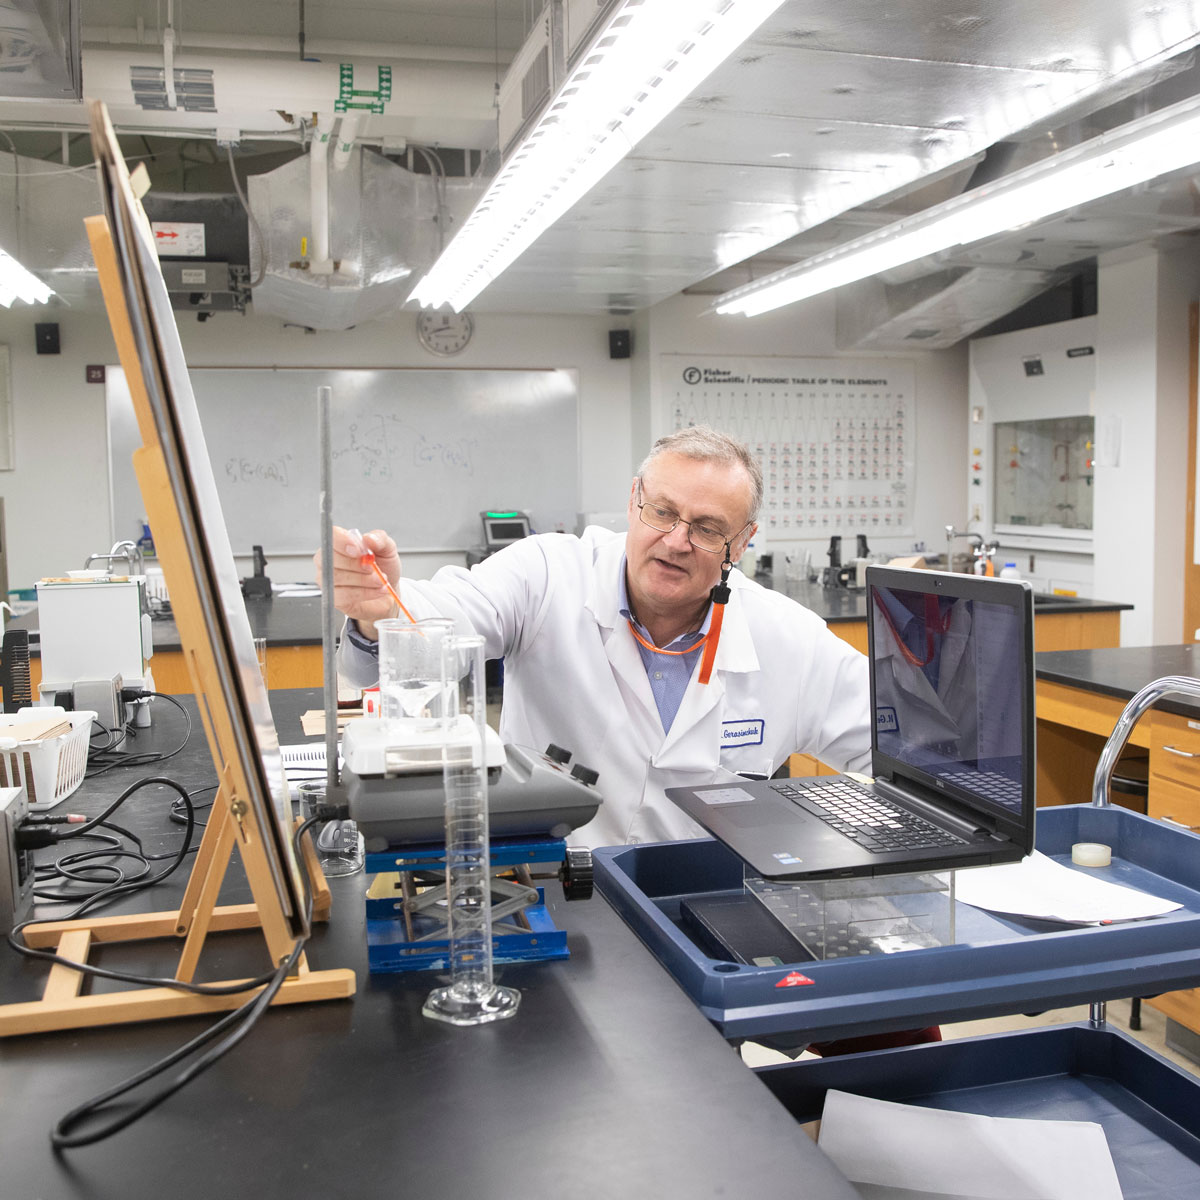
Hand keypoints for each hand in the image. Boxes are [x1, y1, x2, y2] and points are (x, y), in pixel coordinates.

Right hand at [314, 525, 400, 640]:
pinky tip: (377, 590)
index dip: (343, 542)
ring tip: (380, 581)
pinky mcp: (334, 598)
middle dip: (356, 565)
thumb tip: (368, 538)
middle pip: (331, 558)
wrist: (388, 591)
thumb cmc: (384, 568)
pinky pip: (343, 595)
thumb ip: (380, 540)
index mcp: (341, 543)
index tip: (360, 551)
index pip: (332, 536)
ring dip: (363, 580)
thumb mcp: (388, 550)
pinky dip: (364, 593)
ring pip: (337, 578)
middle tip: (373, 568)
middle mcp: (330, 559)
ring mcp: (328, 579)